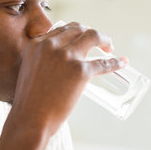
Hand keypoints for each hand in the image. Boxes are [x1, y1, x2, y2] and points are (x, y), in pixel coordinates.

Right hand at [10, 22, 126, 137]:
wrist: (30, 120)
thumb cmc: (29, 103)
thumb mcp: (28, 71)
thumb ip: (42, 61)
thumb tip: (59, 63)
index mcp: (36, 45)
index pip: (62, 30)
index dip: (76, 32)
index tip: (82, 38)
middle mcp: (51, 46)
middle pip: (78, 29)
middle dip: (90, 33)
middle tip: (98, 42)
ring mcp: (67, 57)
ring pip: (92, 37)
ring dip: (104, 39)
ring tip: (109, 47)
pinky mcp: (80, 72)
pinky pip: (103, 63)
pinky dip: (115, 62)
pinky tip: (121, 63)